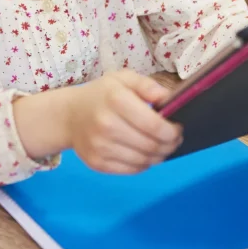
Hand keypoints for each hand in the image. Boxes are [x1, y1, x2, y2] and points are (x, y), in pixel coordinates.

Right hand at [66, 70, 182, 173]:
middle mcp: (106, 125)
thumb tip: (168, 98)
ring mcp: (100, 146)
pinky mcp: (97, 163)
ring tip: (162, 147)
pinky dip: (144, 164)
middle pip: (151, 145)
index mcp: (116, 100)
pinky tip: (145, 154)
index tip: (177, 128)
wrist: (70, 115)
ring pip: (143, 161)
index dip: (172, 131)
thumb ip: (147, 85)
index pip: (154, 125)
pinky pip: (131, 170)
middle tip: (174, 140)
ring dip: (159, 156)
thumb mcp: (123, 78)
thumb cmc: (102, 95)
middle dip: (170, 145)